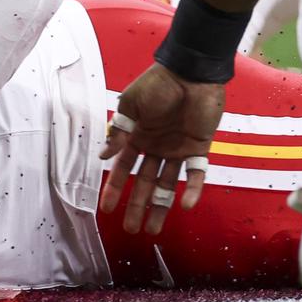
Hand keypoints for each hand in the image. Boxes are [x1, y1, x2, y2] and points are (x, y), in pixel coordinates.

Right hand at [99, 62, 222, 235]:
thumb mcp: (131, 104)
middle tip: (132, 229)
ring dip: (161, 205)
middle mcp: (157, 147)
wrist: (191, 71)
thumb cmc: (158, 83)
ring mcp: (178, 148)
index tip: (106, 209)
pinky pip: (196, 172)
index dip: (115, 188)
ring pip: (168, 183)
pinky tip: (186, 206)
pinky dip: (193, 189)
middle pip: (145, 182)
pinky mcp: (199, 146)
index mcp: (139, 136)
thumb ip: (119, 131)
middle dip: (137, 205)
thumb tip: (102, 156)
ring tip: (153, 229)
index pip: (123, 168)